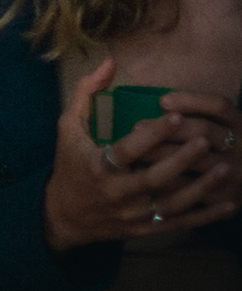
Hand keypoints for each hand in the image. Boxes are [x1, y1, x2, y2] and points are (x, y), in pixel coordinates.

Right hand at [47, 60, 241, 248]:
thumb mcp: (69, 127)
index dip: (151, 134)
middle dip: (182, 159)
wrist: (65, 215)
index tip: (174, 116)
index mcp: (97, 166)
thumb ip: (87, 93)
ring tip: (224, 169)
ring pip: (171, 202)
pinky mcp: (143, 228)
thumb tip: (110, 62)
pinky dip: (204, 217)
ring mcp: (132, 213)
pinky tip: (228, 205)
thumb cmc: (70, 165)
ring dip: (200, 188)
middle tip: (206, 140)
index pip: (127, 150)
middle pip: (154, 178)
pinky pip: (178, 223)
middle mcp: (116, 192)